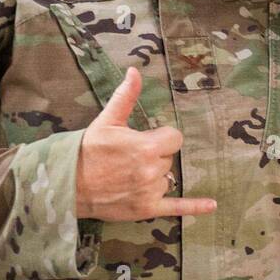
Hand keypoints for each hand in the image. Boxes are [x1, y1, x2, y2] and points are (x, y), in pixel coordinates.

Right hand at [74, 67, 216, 220]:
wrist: (68, 184)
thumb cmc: (87, 150)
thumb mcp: (107, 120)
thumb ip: (126, 96)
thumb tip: (135, 71)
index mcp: (145, 147)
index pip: (174, 138)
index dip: (162, 137)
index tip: (146, 138)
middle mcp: (151, 171)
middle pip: (169, 158)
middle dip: (155, 156)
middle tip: (129, 158)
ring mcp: (150, 192)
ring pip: (167, 179)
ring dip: (155, 177)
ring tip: (129, 176)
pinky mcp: (146, 209)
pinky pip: (176, 207)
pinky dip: (194, 206)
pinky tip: (212, 205)